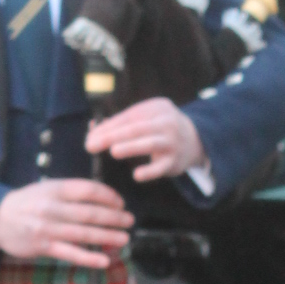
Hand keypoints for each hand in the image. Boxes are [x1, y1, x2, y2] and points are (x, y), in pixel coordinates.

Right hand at [0, 177, 132, 267]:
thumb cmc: (27, 203)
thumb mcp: (47, 189)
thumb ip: (71, 193)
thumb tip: (103, 200)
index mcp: (55, 189)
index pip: (88, 190)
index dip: (108, 196)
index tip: (120, 203)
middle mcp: (52, 208)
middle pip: (90, 213)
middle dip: (114, 218)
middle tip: (129, 221)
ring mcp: (48, 228)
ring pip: (84, 234)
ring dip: (107, 237)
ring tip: (124, 238)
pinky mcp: (43, 246)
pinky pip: (71, 253)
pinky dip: (89, 258)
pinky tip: (104, 261)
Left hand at [86, 97, 204, 181]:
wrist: (194, 140)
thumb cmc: (158, 128)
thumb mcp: (145, 118)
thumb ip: (120, 123)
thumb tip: (92, 130)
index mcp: (156, 108)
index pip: (128, 117)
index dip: (107, 127)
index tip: (90, 137)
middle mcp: (166, 122)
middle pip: (137, 128)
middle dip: (112, 136)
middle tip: (91, 145)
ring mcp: (172, 142)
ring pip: (150, 143)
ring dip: (131, 147)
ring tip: (113, 151)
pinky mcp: (175, 161)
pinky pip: (161, 167)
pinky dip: (150, 171)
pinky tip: (136, 175)